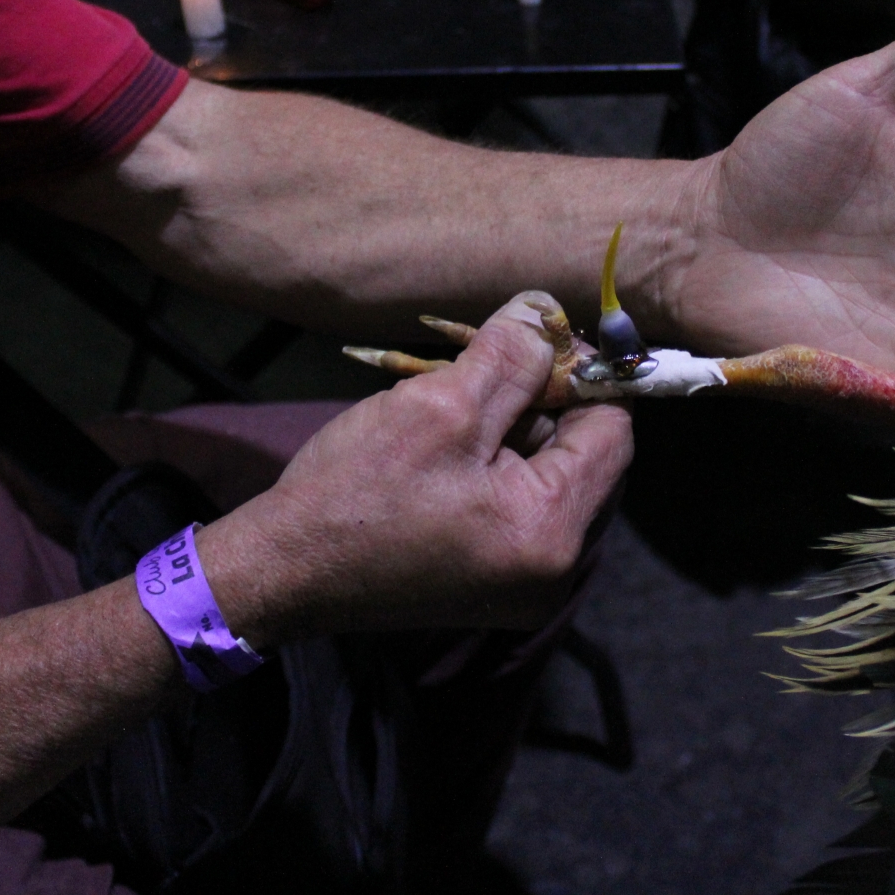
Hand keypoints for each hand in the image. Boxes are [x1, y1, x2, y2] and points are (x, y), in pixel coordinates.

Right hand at [199, 294, 630, 644]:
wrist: (281, 571)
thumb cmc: (356, 492)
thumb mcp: (439, 406)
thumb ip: (510, 356)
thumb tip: (547, 311)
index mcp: (553, 533)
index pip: (612, 431)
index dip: (582, 372)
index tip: (537, 335)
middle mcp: (554, 571)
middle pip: (583, 454)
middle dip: (540, 399)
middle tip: (481, 366)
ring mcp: (521, 582)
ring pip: (545, 474)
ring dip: (509, 427)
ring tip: (450, 404)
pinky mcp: (490, 580)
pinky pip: (515, 503)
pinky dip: (489, 462)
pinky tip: (442, 445)